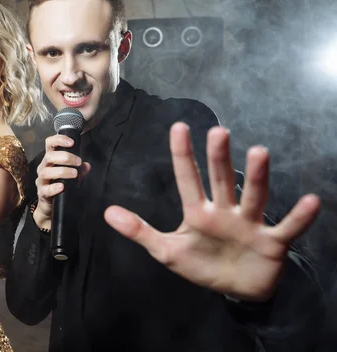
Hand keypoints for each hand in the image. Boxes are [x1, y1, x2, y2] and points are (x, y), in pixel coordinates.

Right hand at [33, 134, 90, 228]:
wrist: (50, 206)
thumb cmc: (60, 186)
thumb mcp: (71, 177)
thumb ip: (80, 171)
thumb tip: (87, 165)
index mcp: (50, 160)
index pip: (50, 144)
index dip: (59, 140)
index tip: (72, 142)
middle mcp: (43, 167)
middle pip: (49, 156)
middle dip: (65, 157)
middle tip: (78, 162)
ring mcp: (41, 180)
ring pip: (47, 172)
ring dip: (62, 171)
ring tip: (74, 174)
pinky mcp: (42, 193)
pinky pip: (46, 189)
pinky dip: (54, 187)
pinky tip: (62, 186)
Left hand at [104, 123, 319, 301]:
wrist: (236, 291)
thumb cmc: (203, 265)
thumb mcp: (167, 251)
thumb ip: (140, 231)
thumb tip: (107, 212)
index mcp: (199, 212)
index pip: (188, 179)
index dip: (183, 155)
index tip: (178, 127)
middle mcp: (225, 212)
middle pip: (221, 180)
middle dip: (218, 158)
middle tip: (218, 132)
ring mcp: (250, 225)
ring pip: (253, 197)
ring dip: (256, 177)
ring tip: (259, 152)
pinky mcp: (272, 243)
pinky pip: (287, 228)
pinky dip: (299, 217)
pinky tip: (311, 200)